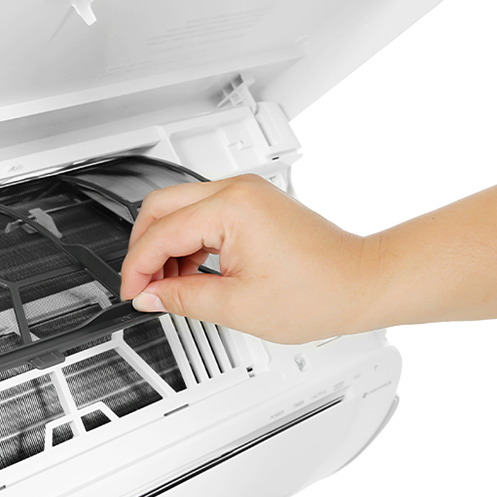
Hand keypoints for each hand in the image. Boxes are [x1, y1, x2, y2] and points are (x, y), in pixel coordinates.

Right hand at [120, 174, 367, 343]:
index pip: (160, 232)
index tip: (133, 292)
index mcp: (230, 208)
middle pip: (160, 206)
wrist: (363, 283)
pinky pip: (202, 214)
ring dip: (166, 245)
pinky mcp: (252, 204)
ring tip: (171, 285)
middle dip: (144, 248)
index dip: (138, 267)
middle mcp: (236, 190)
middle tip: (143, 285)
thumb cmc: (320, 291)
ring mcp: (246, 194)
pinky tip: (191, 272)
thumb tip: (150, 296)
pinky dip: (188, 242)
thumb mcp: (237, 306)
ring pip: (179, 208)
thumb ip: (182, 298)